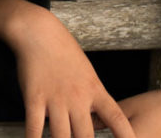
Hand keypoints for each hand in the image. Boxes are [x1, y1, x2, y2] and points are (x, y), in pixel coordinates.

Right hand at [0, 0, 133, 137]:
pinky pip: (34, 127)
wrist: (39, 33)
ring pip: (61, 137)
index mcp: (95, 90)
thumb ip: (93, 96)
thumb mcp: (87, 72)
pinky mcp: (34, 98)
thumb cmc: (64, 51)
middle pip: (86, 136)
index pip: (116, 118)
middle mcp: (78, 98)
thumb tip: (101, 116)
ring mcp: (56, 99)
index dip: (126, 136)